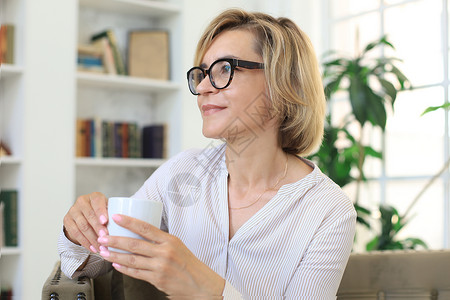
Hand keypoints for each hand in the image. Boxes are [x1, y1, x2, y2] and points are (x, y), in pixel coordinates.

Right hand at [63, 192, 108, 252]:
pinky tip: (93, 248)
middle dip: (97, 228)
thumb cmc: (102, 213)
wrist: (85, 215)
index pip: (97, 202)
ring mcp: (73, 211)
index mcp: (94, 196)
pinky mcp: (67, 220)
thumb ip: (114, 214)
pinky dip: (85, 242)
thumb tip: (125, 224)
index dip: (101, 211)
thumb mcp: (109, 209)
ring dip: (92, 238)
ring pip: (82, 226)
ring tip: (101, 247)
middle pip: (89, 215)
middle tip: (105, 237)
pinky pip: (76, 233)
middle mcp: (82, 201)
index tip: (105, 221)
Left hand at [97, 214, 224, 297]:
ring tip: (104, 252)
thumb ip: (160, 241)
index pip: (146, 227)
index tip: (116, 217)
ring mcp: (160, 267)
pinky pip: (136, 273)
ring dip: (115, 256)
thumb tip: (140, 234)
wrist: (200, 284)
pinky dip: (125, 269)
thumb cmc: (189, 264)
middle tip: (103, 237)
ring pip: (132, 260)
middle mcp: (164, 252)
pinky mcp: (157, 279)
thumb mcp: (178, 246)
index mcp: (170, 240)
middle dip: (115, 240)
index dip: (129, 222)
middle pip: (134, 244)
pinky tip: (116, 265)